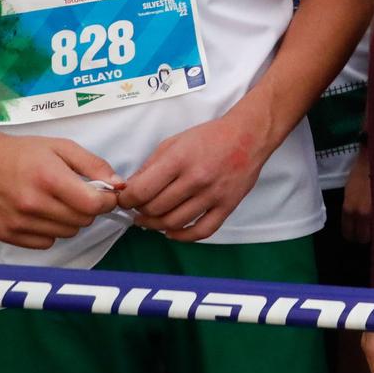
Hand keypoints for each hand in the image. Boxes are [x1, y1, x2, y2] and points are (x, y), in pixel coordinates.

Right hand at [0, 129, 121, 248]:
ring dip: (70, 220)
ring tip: (56, 202)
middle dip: (88, 209)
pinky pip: (46, 243)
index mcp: (49, 179)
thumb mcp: (62, 147)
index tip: (105, 195)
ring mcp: (17, 222)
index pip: (93, 205)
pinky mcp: (6, 234)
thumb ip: (94, 165)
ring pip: (67, 233)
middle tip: (77, 195)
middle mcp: (32, 204)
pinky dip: (50, 231)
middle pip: (83, 221)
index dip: (107, 201)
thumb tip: (118, 186)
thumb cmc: (21, 153)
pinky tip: (40, 213)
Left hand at [118, 91, 277, 240]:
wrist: (249, 135)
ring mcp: (213, 194)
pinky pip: (202, 231)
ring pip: (174, 223)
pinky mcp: (228, 206)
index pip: (141, 191)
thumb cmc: (209, 137)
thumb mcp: (173, 143)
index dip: (126, 200)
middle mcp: (196, 179)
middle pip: (156, 209)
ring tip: (151, 220)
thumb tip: (129, 190)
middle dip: (140, 211)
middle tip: (138, 208)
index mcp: (179, 160)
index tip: (124, 200)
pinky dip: (183, 236)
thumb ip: (150, 166)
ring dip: (156, 225)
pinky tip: (172, 231)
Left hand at [341, 148, 371, 243]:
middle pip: (362, 238)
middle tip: (368, 232)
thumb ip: (350, 209)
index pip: (348, 233)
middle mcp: (362, 214)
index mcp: (349, 209)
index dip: (352, 236)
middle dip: (364, 237)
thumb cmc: (359, 174)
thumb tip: (354, 222)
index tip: (356, 234)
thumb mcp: (348, 192)